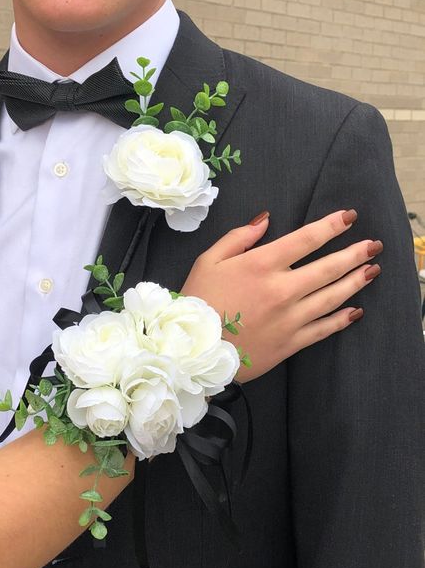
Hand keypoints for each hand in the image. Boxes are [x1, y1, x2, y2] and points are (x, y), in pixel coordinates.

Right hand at [181, 210, 382, 381]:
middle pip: (328, 267)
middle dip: (355, 253)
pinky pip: (324, 329)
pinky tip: (356, 311)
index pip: (306, 239)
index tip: (350, 217)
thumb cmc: (199, 301)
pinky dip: (342, 319)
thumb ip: (239, 237)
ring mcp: (290, 317)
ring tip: (372, 270)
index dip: (332, 225)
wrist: (194, 350)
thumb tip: (265, 219)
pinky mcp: (290, 342)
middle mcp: (282, 289)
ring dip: (355, 282)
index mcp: (262, 264)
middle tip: (374, 245)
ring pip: (332, 297)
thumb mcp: (209, 260)